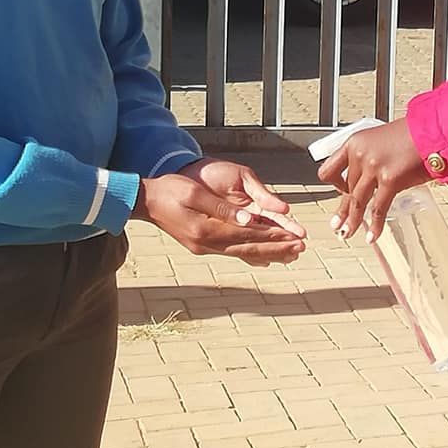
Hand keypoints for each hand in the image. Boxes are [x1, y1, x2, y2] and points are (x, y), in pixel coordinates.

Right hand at [133, 170, 305, 266]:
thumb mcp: (195, 193)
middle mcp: (207, 244)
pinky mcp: (203, 245)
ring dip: (267, 253)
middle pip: (249, 248)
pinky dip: (251, 253)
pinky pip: (233, 251)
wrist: (146, 201)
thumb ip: (222, 208)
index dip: (273, 235)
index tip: (295, 236)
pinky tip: (265, 257)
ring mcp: (205, 248)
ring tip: (290, 254)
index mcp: (207, 231)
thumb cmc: (169, 190)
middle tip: (301, 249)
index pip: (248, 234)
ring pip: (243, 253)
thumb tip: (249, 218)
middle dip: (276, 248)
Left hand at [317, 118, 428, 242]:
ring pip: (357, 201)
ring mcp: (373, 167)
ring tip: (347, 233)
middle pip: (346, 188)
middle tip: (338, 223)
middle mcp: (360, 154)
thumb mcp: (380, 140)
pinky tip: (372, 236)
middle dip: (345, 208)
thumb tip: (368, 179)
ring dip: (352, 221)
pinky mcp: (390, 179)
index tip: (338, 191)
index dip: (332, 183)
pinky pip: (378, 209)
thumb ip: (370, 157)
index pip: (329, 168)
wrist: (433, 132)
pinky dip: (374, 226)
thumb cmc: (413, 134)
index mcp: (354, 142)